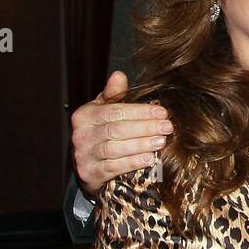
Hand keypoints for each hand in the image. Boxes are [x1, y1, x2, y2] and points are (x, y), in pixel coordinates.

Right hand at [70, 70, 172, 197]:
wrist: (87, 164)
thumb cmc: (100, 132)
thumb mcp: (104, 111)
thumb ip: (113, 95)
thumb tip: (119, 75)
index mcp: (85, 115)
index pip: (115, 111)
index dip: (140, 112)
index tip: (162, 112)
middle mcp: (81, 135)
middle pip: (117, 129)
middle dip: (145, 128)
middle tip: (167, 127)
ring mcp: (83, 155)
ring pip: (115, 149)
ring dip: (141, 145)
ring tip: (161, 141)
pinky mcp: (89, 173)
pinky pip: (112, 167)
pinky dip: (132, 162)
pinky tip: (148, 158)